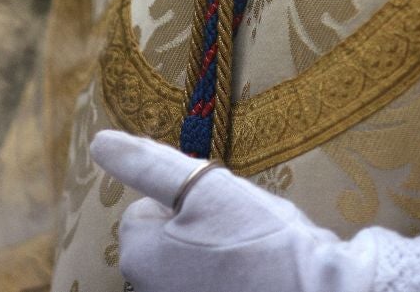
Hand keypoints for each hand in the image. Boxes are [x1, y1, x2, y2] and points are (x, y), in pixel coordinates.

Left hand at [89, 130, 375, 291]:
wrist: (320, 291)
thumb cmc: (260, 240)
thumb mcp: (204, 187)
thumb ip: (149, 163)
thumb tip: (99, 142)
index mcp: (138, 256)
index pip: (147, 204)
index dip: (184, 195)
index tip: (216, 202)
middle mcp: (150, 287)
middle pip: (169, 233)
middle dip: (200, 221)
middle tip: (238, 222)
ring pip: (195, 254)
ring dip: (220, 244)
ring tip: (253, 244)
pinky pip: (216, 276)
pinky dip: (234, 270)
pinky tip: (260, 266)